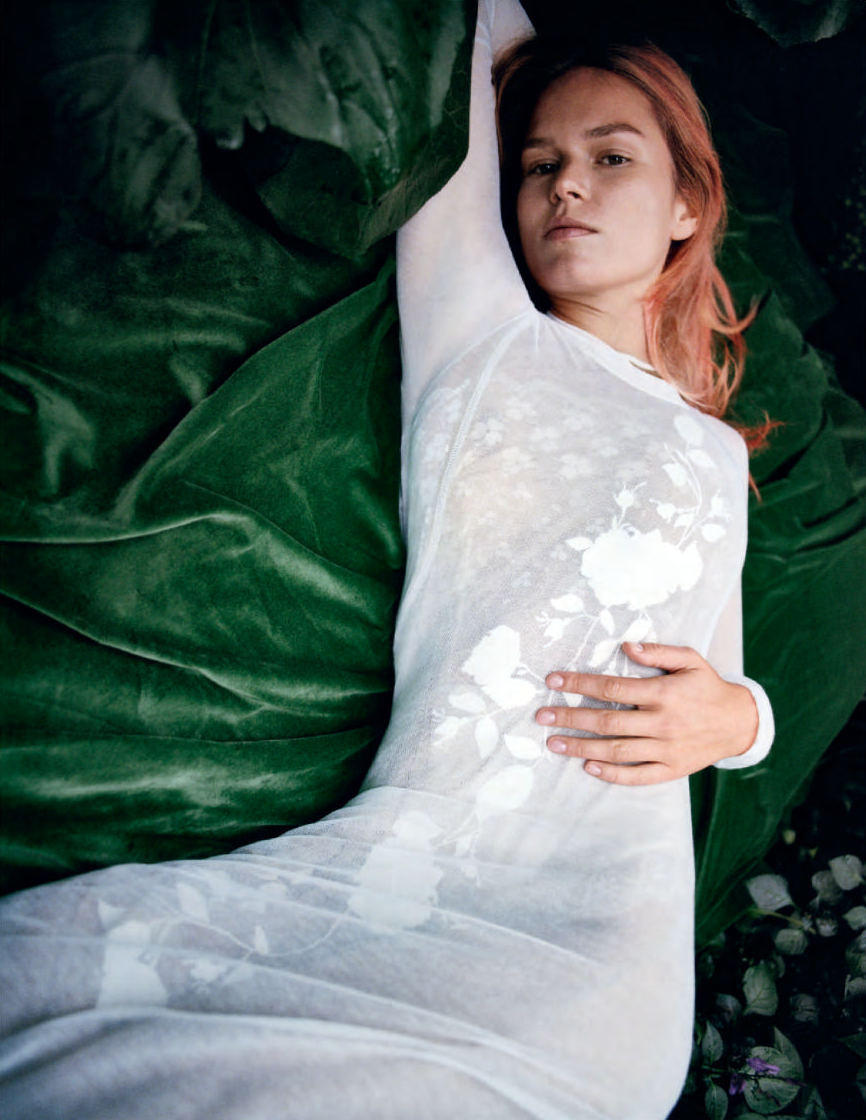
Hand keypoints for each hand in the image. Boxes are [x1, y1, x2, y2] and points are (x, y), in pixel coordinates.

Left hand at [534, 642, 757, 784]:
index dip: (580, 684)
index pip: (612, 688)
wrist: (740, 722)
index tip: (554, 681)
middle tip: (542, 716)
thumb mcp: (690, 660)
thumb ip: (659, 652)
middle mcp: (663, 723)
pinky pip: (637, 775)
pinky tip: (589, 766)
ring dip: (581, 747)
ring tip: (554, 743)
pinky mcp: (671, 769)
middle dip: (570, 718)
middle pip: (607, 722)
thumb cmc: (708, 687)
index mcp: (664, 693)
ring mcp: (666, 749)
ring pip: (616, 750)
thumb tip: (626, 646)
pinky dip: (612, 773)